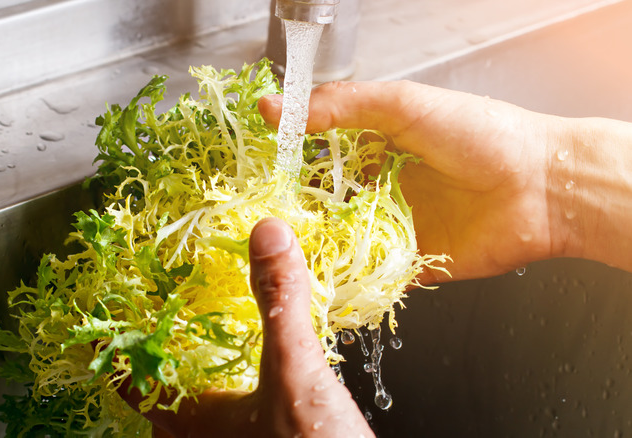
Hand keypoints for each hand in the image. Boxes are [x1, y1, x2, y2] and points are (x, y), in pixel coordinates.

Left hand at [120, 218, 373, 437]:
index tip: (96, 326)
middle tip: (151, 331)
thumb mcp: (297, 374)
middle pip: (158, 405)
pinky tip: (253, 389)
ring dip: (192, 385)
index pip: (133, 381)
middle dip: (152, 368)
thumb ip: (280, 303)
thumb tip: (265, 232)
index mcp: (192, 424)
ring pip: (193, 420)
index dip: (113, 351)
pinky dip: (227, 402)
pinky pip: (226, 428)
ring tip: (199, 353)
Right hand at [259, 81, 631, 281]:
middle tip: (257, 223)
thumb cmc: (479, 135)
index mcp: (373, 146)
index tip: (251, 176)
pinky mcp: (407, 264)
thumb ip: (339, 106)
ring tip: (277, 255)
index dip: (284, 166)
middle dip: (291, 214)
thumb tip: (274, 107)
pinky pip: (367, 275)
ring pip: (336, 242)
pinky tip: (313, 282)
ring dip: (311, 248)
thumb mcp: (402, 105)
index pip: (314, 157)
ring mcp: (391, 228)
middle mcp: (377, 188)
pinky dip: (343, 279)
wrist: (542, 188)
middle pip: (320, 204)